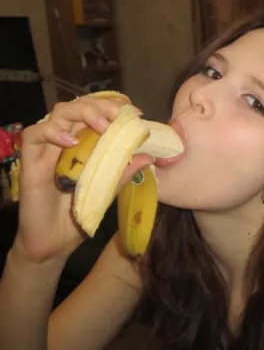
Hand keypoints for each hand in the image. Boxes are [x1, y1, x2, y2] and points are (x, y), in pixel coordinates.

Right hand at [12, 96, 152, 264]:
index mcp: (85, 143)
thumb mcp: (107, 190)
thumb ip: (124, 172)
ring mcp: (47, 149)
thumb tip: (148, 156)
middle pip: (79, 107)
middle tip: (119, 116)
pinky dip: (52, 132)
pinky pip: (34, 135)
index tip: (136, 114)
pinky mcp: (30, 161)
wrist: (54, 243)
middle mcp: (66, 140)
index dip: (114, 107)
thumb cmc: (80, 213)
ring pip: (58, 114)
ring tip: (102, 126)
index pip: (96, 112)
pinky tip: (70, 142)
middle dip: (101, 105)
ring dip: (82, 113)